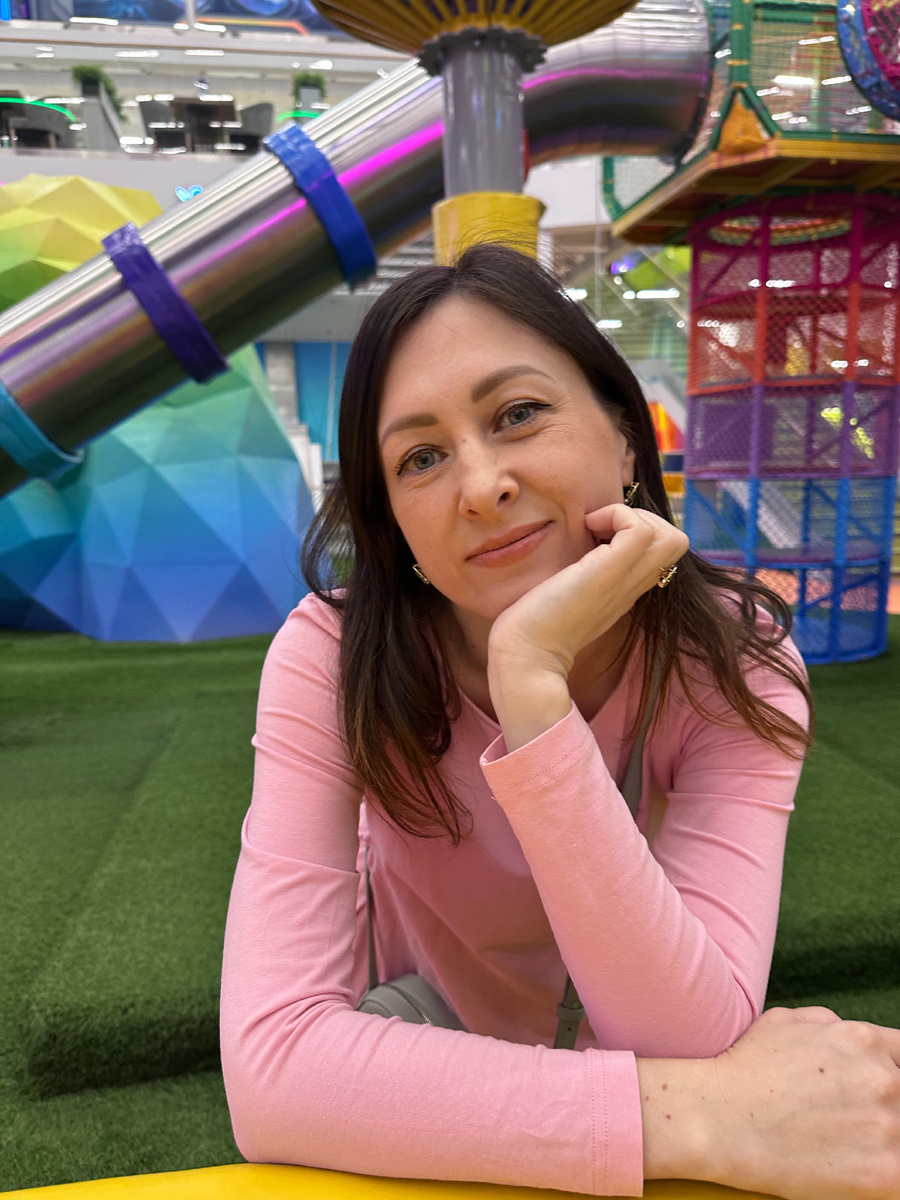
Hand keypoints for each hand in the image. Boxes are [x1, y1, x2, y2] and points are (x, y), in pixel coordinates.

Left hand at [487, 503, 688, 677]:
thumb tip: (577, 543)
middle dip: (642, 519)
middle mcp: (632, 586)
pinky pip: (639, 529)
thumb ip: (581, 572)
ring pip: (672, 536)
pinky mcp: (610, 572)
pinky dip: (615, 515)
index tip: (598, 535)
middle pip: (676, 542)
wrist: (526, 654)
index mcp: (625, 589)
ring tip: (594, 528)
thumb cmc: (534, 626)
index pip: (661, 552)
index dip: (637, 530)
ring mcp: (625, 580)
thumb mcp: (568, 591)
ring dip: (632, 517)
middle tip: (600, 529)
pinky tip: (586, 528)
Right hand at [707, 1006, 899, 1199]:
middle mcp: (882, 1079)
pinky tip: (861, 1171)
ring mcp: (886, 1127)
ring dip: (885, 1140)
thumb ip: (831, 1024)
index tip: (880, 1091)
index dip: (894, 1071)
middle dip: (886, 1106)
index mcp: (863, 1040)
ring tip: (849, 1144)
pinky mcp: (885, 1174)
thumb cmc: (745, 1068)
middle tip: (854, 1118)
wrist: (718, 1118)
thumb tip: (853, 1037)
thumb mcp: (787, 1022)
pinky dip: (886, 1174)